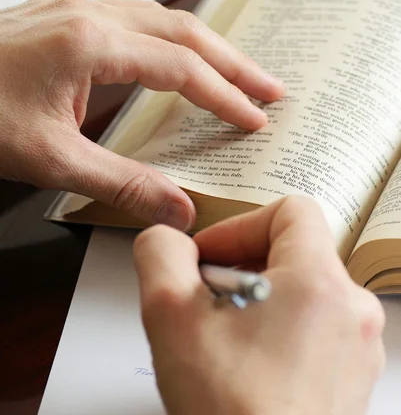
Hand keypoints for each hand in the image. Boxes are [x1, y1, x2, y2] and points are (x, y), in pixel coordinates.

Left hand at [0, 0, 282, 229]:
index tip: (255, 118)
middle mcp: (88, 14)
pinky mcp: (63, 15)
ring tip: (235, 69)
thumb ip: (119, 182)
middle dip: (233, 59)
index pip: (180, 68)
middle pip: (183, 28)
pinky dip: (167, 37)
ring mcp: (74, 8)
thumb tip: (175, 207)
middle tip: (269, 86)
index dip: (224, 95)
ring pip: (160, 16)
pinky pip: (132, 16)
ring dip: (203, 43)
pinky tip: (171, 54)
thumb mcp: (47, 158)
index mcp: (89, 42)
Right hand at [134, 196, 384, 414]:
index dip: (240, 225)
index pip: (290, 210)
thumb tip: (168, 240)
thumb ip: (161, 253)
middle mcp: (352, 310)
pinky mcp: (351, 376)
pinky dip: (279, 330)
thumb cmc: (232, 413)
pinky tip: (248, 364)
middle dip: (241, 266)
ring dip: (258, 300)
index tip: (211, 258)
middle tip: (210, 302)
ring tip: (227, 338)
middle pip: (293, 252)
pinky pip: (314, 328)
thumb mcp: (169, 315)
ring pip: (302, 291)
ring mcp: (357, 346)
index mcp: (320, 283)